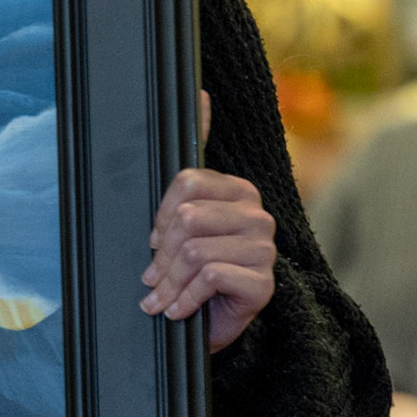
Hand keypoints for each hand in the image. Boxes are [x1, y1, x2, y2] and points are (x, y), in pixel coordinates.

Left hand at [141, 95, 276, 351]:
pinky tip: (180, 311)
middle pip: (187, 218)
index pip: (185, 184)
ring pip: (194, 250)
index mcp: (236, 190)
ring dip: (169, 282)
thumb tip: (201, 93)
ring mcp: (264, 247)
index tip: (154, 243)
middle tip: (152, 279)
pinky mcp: (264, 282)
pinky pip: (210, 277)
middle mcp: (256, 213)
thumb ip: (189, 163)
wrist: (207, 324)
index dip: (160, 218)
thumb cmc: (191, 270)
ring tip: (162, 299)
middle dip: (160, 256)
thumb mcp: (181, 218)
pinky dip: (185, 299)